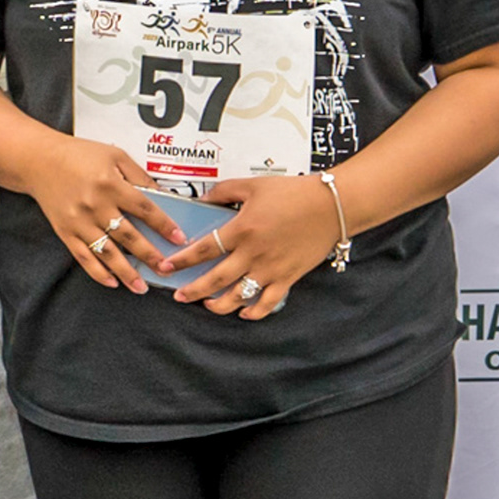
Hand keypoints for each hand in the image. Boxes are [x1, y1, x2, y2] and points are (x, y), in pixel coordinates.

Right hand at [17, 135, 174, 293]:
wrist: (39, 160)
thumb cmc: (79, 155)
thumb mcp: (115, 156)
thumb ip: (139, 176)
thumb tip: (164, 197)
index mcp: (110, 184)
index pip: (144, 209)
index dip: (164, 225)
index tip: (179, 239)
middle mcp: (94, 205)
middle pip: (128, 236)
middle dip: (150, 255)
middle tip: (167, 269)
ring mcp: (78, 221)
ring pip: (106, 252)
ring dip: (126, 272)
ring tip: (141, 287)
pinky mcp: (65, 232)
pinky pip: (82, 256)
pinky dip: (97, 272)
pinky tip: (112, 282)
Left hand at [175, 174, 341, 318]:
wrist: (332, 205)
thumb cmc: (294, 193)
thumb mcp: (253, 185)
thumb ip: (224, 191)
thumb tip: (203, 199)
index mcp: (242, 230)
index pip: (204, 249)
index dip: (182, 261)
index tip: (166, 267)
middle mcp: (254, 253)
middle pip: (216, 279)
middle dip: (193, 290)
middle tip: (179, 296)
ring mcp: (272, 268)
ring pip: (240, 296)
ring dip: (219, 305)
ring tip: (207, 305)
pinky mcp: (289, 277)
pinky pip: (269, 302)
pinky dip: (255, 312)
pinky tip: (243, 313)